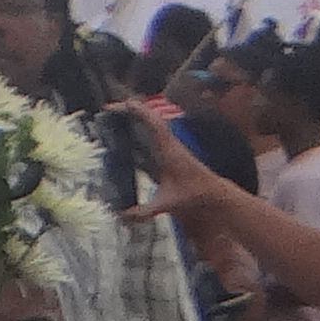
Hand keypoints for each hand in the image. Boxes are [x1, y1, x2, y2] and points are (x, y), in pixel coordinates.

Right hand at [114, 96, 235, 216]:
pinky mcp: (167, 149)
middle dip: (130, 110)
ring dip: (134, 115)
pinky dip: (139, 124)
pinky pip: (152, 131)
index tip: (125, 104)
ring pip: (151, 123)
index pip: (155, 126)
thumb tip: (122, 216)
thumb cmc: (191, 194)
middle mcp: (169, 143)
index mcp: (169, 150)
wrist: (210, 192)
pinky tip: (126, 127)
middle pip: (150, 119)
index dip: (140, 113)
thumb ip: (145, 211)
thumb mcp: (167, 203)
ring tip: (113, 112)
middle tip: (108, 108)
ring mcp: (169, 144)